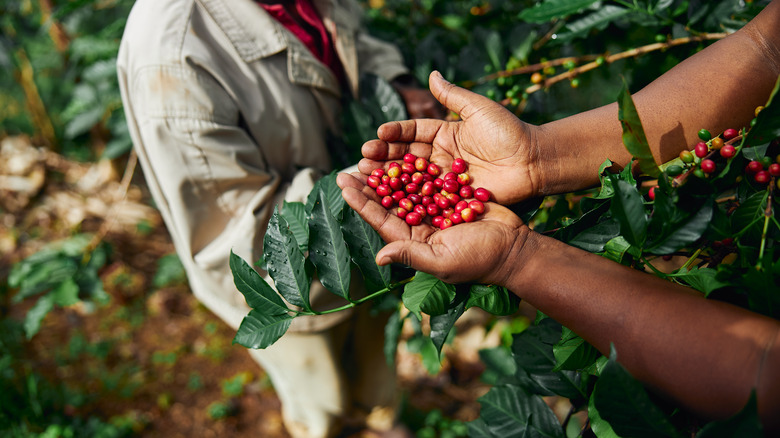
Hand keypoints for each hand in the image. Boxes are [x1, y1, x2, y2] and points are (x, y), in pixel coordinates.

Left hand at [337, 172, 531, 285]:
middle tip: (351, 166)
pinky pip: (429, 180)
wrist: (515, 247)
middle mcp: (421, 226)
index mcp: (413, 241)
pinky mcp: (451, 198)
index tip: (344, 184)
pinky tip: (402, 152)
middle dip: (370, 185)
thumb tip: (379, 258)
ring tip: (372, 155)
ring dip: (389, 173)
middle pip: (389, 202)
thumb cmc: (479, 260)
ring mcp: (436, 211)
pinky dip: (416, 168)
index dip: (362, 202)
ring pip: (406, 188)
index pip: (381, 220)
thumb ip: (411, 255)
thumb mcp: (443, 261)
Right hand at [362, 71, 546, 204]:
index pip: (413, 132)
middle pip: (406, 157)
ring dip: (389, 178)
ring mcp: (445, 179)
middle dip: (384, 157)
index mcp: (445, 134)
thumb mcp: (479, 109)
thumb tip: (432, 73)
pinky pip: (427, 197)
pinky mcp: (452, 198)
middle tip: (363, 158)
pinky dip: (408, 198)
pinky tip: (389, 199)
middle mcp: (441, 156)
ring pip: (411, 178)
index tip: (378, 133)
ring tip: (367, 176)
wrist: (533, 161)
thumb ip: (453, 95)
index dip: (395, 133)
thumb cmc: (509, 132)